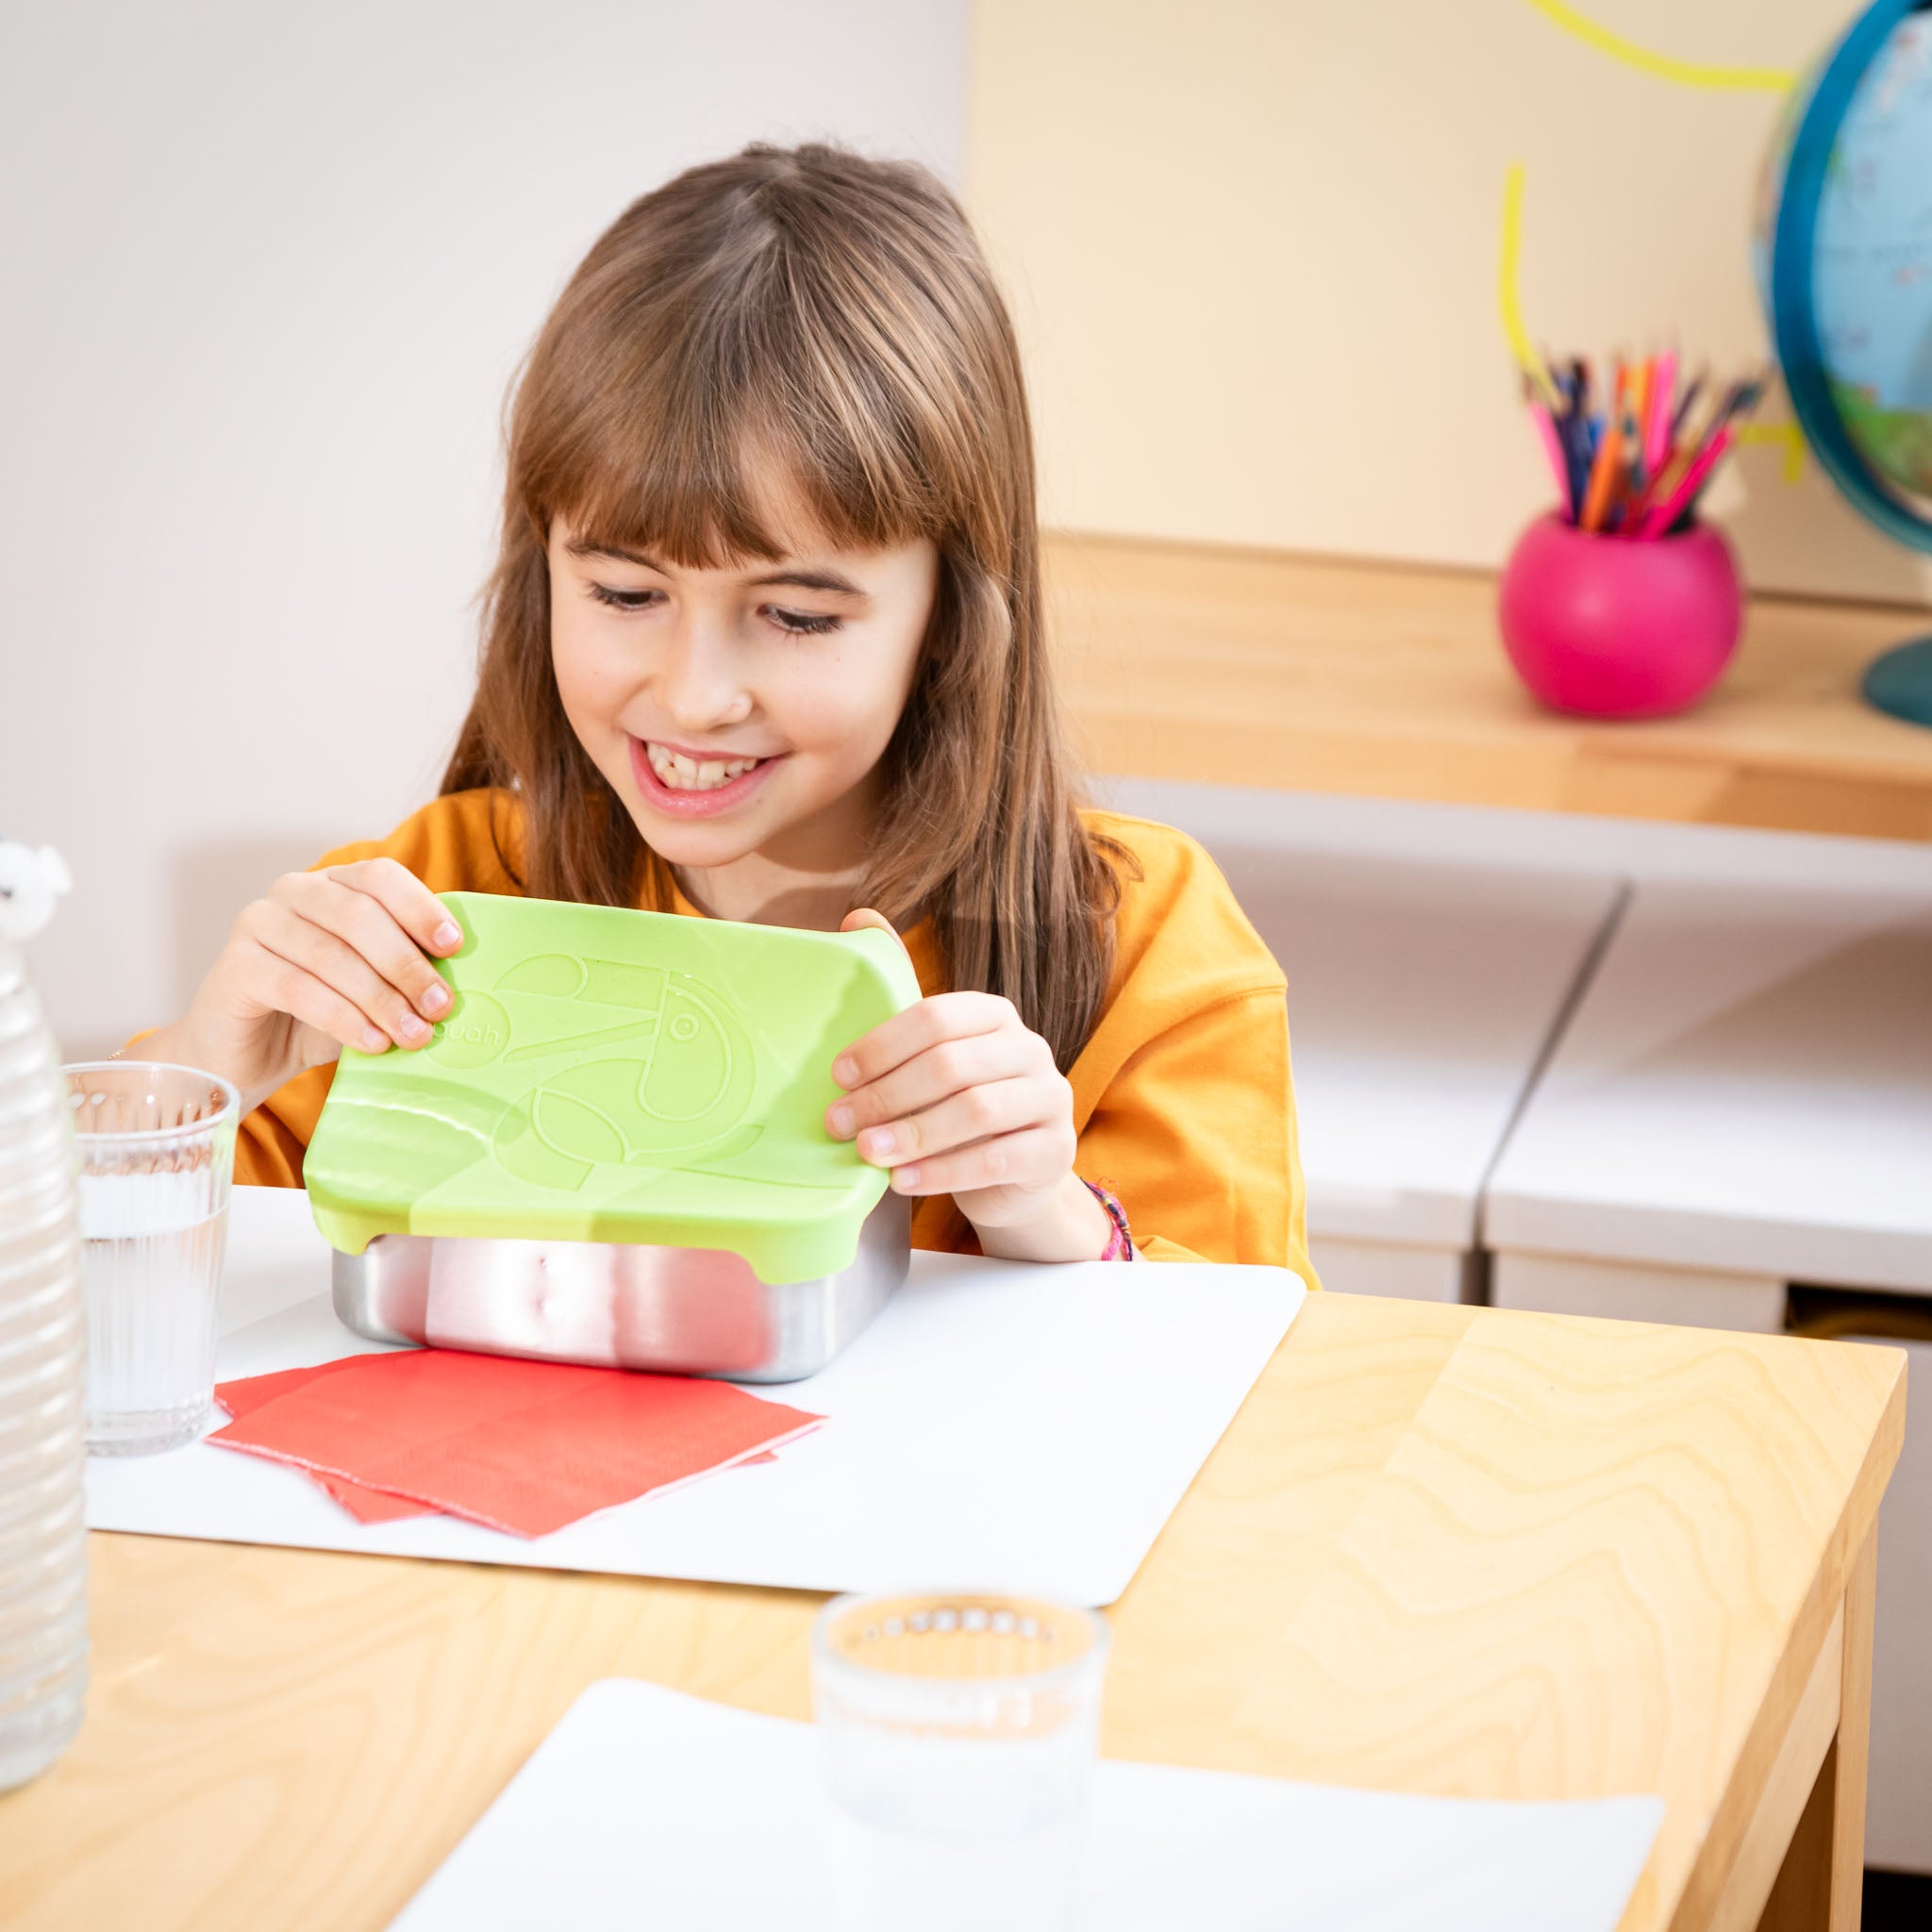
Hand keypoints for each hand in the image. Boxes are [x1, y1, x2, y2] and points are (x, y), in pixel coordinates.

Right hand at [138, 858, 464, 1114]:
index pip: (381, 877)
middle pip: (360, 915)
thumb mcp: (372, 987)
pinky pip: (298, 988)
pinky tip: (372, 1043)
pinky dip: (344, 1018)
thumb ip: (405, 973)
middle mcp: (293, 892)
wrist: (246, 1055)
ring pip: (332, 955)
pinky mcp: (234, 966)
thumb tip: (461, 982)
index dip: (420, 908)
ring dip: (382, 999)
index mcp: (333, 884)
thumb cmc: (319, 1016)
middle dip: (407, 964)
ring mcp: (258, 924)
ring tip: (415, 1035)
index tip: (453, 946)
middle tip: (441, 1007)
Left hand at [826, 910, 1115, 1263]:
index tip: (838, 1075)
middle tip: (840, 1122)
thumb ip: (897, 992)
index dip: (883, 1044)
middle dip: (887, 1095)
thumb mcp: (928, 1055)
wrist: (1014, 1175)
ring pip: (977, 1110)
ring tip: (868, 1153)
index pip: (937, 1018)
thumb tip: (855, 916)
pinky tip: (902, 1181)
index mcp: (993, 1016)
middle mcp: (1029, 1049)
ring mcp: (1050, 1099)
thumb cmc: (957, 1106)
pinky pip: (997, 1158)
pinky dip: (943, 1170)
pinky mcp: (1055, 1149)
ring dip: (913, 1134)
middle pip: (952, 1065)